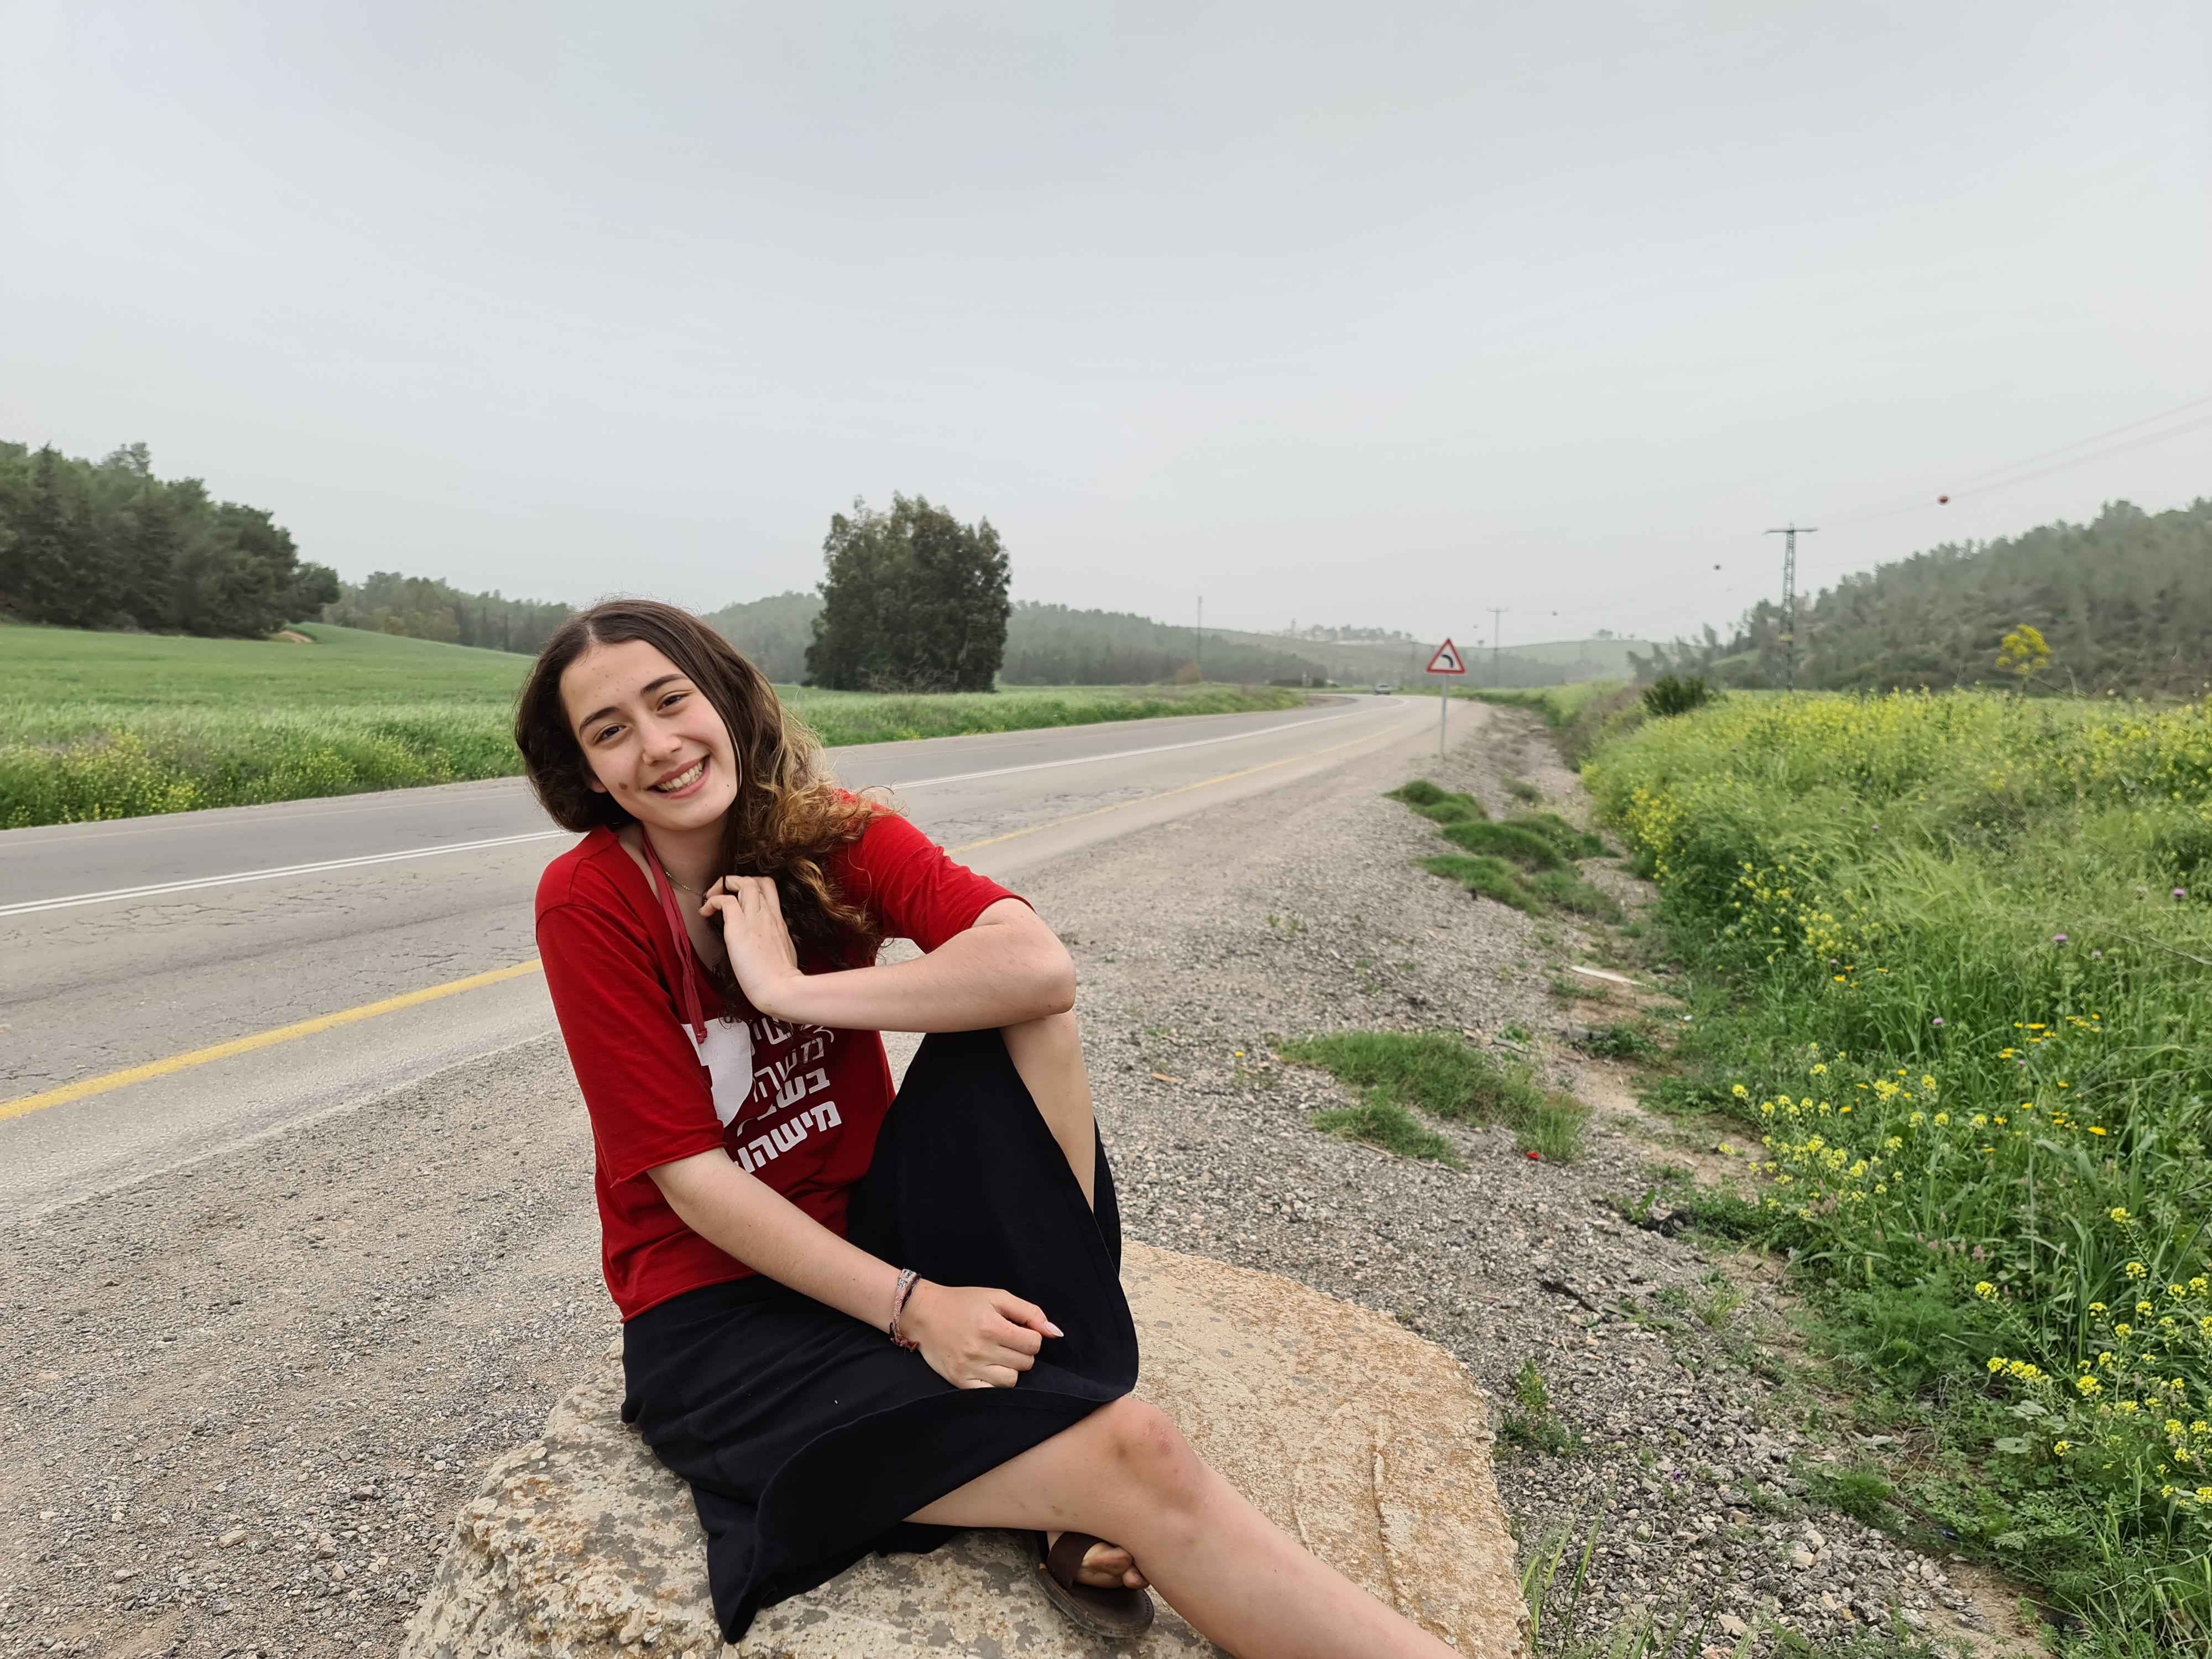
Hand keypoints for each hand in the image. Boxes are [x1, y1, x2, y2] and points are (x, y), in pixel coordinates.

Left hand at [701, 876, 802, 1013]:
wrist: (781, 989)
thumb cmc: (782, 979)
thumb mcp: (784, 952)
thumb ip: (775, 941)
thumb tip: (765, 943)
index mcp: (778, 921)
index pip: (768, 889)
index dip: (751, 885)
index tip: (738, 898)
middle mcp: (768, 914)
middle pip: (756, 880)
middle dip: (735, 880)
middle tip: (721, 894)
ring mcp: (754, 919)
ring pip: (743, 883)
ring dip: (723, 885)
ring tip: (710, 898)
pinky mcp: (738, 928)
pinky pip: (725, 901)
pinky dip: (712, 901)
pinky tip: (705, 912)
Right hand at [900, 1281, 1061, 1388]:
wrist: (923, 1313)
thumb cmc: (963, 1303)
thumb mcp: (997, 1297)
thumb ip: (1030, 1313)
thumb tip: (1056, 1333)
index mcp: (991, 1325)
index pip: (1034, 1343)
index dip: (1031, 1336)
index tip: (1018, 1330)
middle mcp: (980, 1349)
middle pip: (1025, 1363)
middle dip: (1021, 1351)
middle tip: (1006, 1341)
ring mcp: (969, 1368)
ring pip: (1011, 1380)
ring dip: (1011, 1368)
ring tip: (997, 1354)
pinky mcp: (959, 1382)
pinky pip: (992, 1392)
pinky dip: (996, 1382)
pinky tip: (989, 1368)